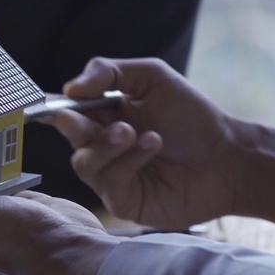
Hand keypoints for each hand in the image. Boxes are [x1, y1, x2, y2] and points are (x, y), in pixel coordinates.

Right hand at [42, 57, 241, 228]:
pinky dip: (128, 161)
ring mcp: (110, 176)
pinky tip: (151, 146)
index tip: (47, 106)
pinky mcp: (123, 201)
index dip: (50, 109)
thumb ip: (108, 72)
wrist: (228, 158)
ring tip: (137, 133)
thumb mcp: (152, 78)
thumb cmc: (193, 117)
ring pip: (84, 162)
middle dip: (74, 126)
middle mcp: (101, 146)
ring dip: (108, 145)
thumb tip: (69, 88)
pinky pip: (109, 183)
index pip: (65, 111)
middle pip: (69, 137)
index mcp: (103, 115)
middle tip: (80, 117)